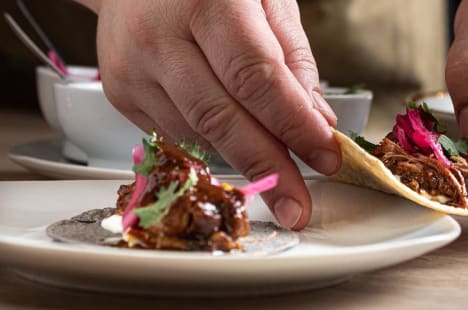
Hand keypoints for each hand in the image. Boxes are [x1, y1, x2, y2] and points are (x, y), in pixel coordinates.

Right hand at [76, 0, 339, 228]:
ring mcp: (133, 69)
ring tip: (276, 172)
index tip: (325, 157)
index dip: (293, 124)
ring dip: (244, 159)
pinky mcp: (120, 93)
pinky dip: (214, 145)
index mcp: (206, 0)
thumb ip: (292, 57)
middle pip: (220, 118)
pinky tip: (235, 141)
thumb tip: (316, 121)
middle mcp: (160, 37)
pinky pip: (177, 135)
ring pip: (199, 134)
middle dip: (266, 169)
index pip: (255, 77)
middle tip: (296, 206)